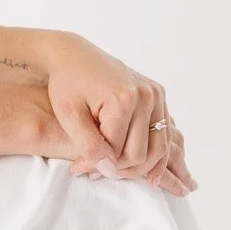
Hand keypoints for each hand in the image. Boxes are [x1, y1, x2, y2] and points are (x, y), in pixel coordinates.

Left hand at [43, 34, 197, 195]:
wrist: (74, 56)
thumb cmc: (67, 84)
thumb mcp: (69, 116)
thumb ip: (88, 145)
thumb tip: (109, 169)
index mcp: (124, 98)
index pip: (118, 151)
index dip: (98, 165)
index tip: (78, 169)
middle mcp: (146, 95)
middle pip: (141, 153)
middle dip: (118, 169)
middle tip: (95, 173)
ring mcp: (156, 95)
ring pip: (158, 148)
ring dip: (138, 167)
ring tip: (114, 173)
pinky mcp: (158, 96)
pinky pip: (163, 135)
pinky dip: (154, 155)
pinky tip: (144, 171)